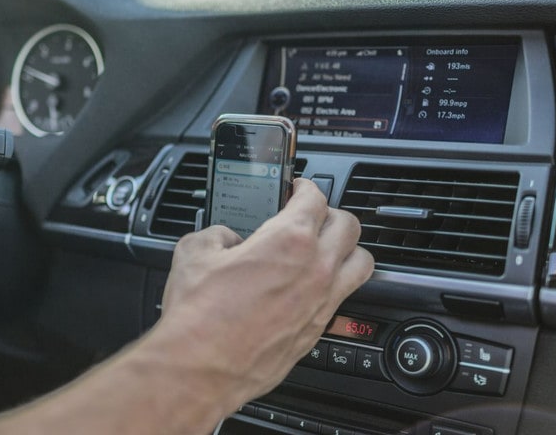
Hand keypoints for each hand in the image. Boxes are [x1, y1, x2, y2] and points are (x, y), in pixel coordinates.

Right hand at [160, 178, 373, 407]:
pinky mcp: (318, 331)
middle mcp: (315, 268)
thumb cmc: (198, 315)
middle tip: (311, 217)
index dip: (304, 187)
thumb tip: (226, 239)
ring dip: (347, 250)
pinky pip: (344, 298)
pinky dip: (335, 286)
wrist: (199, 368)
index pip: (315, 197)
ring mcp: (322, 302)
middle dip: (330, 214)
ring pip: (361, 263)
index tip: (297, 190)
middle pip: (348, 225)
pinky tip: (312, 287)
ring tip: (327, 250)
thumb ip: (217, 234)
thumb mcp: (195, 252)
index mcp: (288, 239)